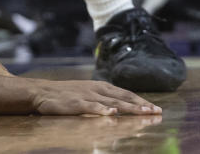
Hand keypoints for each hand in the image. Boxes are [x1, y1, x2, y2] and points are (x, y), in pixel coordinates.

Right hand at [30, 79, 161, 115]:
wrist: (42, 92)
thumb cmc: (67, 95)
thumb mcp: (88, 93)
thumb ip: (104, 98)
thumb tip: (122, 106)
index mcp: (102, 87)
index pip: (127, 93)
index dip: (142, 100)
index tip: (156, 108)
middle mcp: (98, 89)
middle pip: (124, 97)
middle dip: (142, 104)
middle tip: (157, 112)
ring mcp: (87, 96)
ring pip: (112, 102)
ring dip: (129, 107)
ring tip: (143, 112)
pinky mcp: (76, 103)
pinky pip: (92, 107)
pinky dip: (103, 109)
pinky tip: (112, 112)